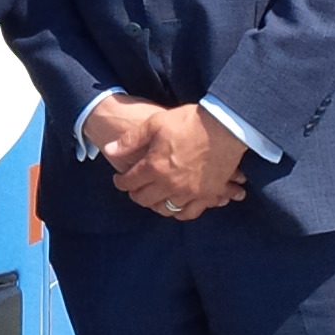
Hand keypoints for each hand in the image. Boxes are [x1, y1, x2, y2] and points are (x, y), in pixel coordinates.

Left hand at [108, 102, 248, 217]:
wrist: (225, 125)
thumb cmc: (188, 121)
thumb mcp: (154, 124)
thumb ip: (130, 141)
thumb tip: (109, 150)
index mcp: (154, 167)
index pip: (129, 183)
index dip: (120, 181)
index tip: (119, 179)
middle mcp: (169, 184)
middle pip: (144, 199)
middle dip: (135, 194)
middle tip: (134, 188)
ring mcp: (189, 192)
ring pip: (165, 209)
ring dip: (155, 204)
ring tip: (153, 196)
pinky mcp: (207, 195)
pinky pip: (189, 213)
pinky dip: (179, 212)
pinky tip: (175, 206)